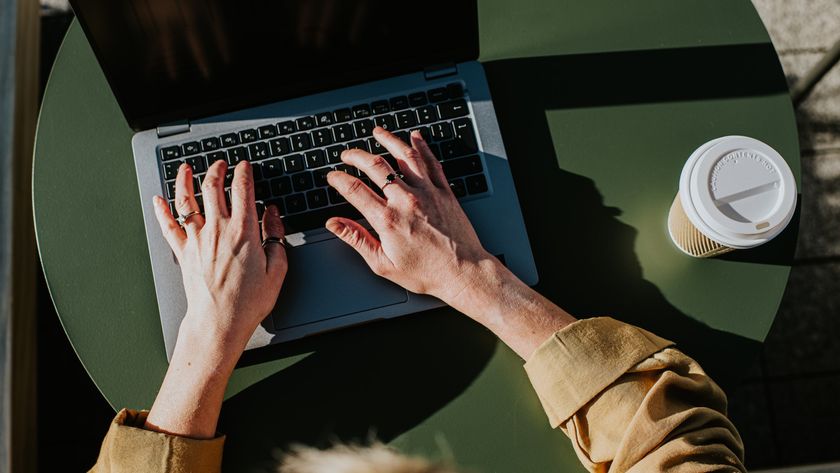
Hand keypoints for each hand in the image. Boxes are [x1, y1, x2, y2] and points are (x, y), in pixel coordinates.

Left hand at [145, 159, 286, 438]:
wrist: (219, 322)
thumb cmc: (248, 301)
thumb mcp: (277, 269)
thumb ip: (276, 236)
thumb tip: (272, 214)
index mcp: (243, 231)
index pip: (242, 190)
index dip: (244, 173)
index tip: (245, 166)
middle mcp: (217, 229)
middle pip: (212, 188)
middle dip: (217, 170)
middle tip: (220, 163)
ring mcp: (197, 240)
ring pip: (186, 201)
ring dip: (185, 181)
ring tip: (186, 169)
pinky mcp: (184, 253)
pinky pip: (168, 227)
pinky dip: (161, 211)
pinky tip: (158, 200)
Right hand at [325, 127, 493, 306]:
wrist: (463, 272)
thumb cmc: (426, 273)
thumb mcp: (383, 264)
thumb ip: (357, 239)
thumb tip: (334, 224)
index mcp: (388, 220)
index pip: (355, 190)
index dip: (339, 179)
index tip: (333, 176)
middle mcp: (406, 201)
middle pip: (376, 166)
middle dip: (357, 156)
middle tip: (347, 155)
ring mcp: (427, 193)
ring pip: (404, 156)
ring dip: (389, 140)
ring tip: (378, 133)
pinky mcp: (444, 192)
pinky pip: (431, 162)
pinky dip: (422, 147)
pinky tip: (415, 138)